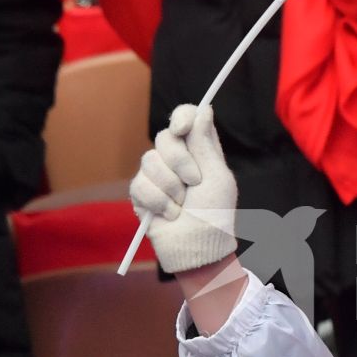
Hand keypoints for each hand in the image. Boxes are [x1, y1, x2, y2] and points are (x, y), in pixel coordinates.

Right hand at [130, 104, 237, 273]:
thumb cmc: (216, 215)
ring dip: (170, 187)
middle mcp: (177, 159)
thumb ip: (205, 144)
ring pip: (149, 160)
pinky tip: (169, 214)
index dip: (182, 116)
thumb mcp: (216, 177)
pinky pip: (140, 184)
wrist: (199, 247)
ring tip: (182, 205)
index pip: (186, 119)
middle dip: (180, 162)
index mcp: (200, 151)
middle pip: (164, 137)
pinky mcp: (141, 194)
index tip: (182, 126)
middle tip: (194, 183)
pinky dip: (158, 202)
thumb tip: (203, 108)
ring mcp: (157, 175)